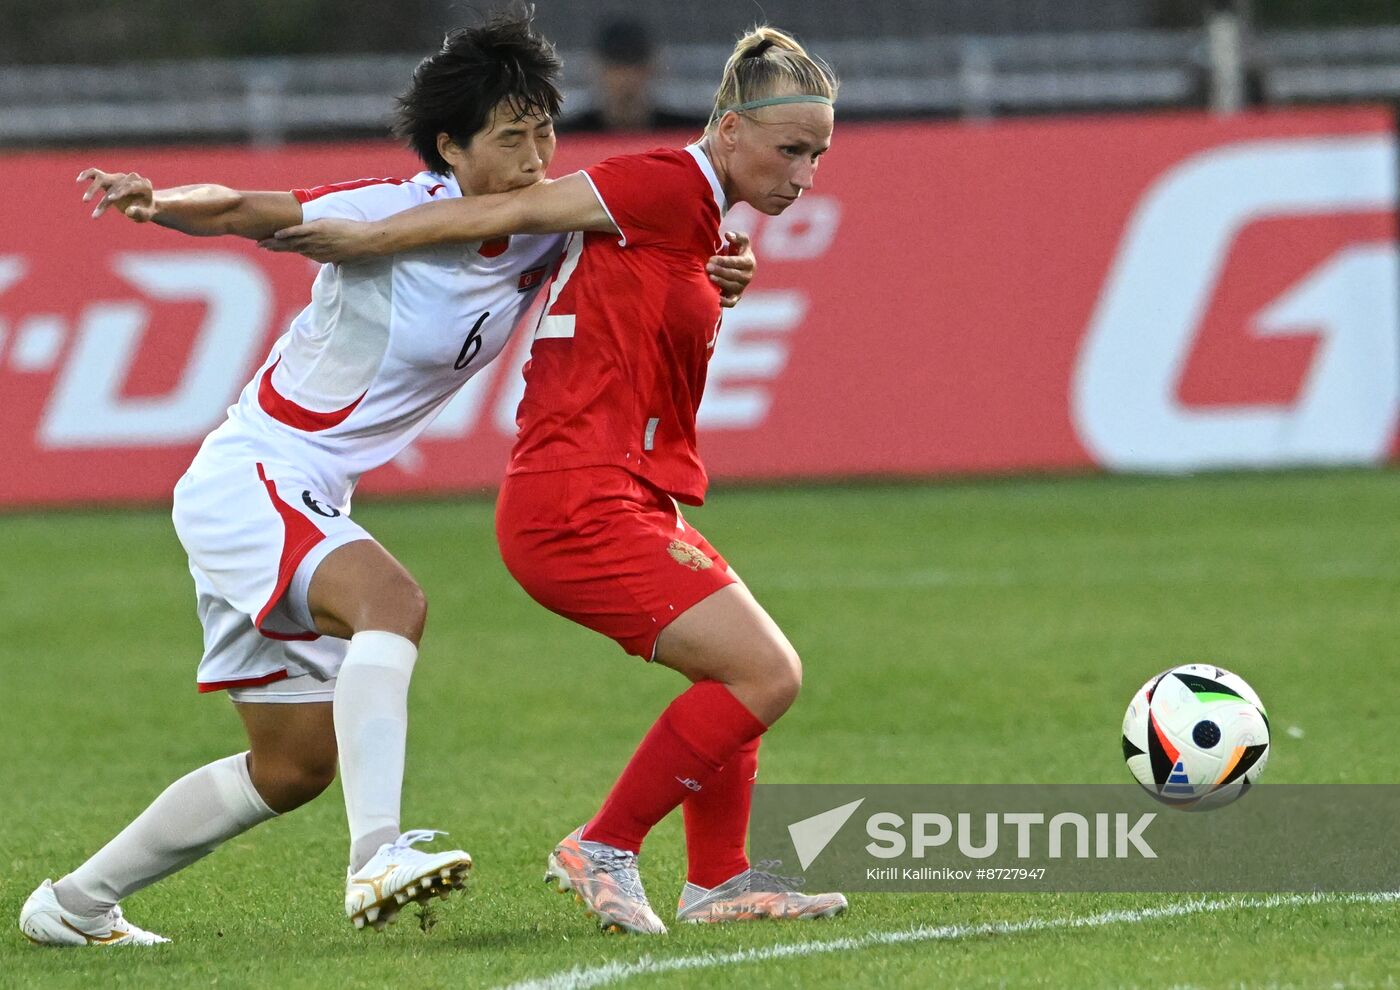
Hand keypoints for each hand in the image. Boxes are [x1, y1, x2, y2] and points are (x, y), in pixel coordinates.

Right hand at [78, 168, 155, 220]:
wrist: (145, 203)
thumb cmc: (146, 209)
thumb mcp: (146, 214)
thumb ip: (139, 212)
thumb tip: (128, 211)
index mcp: (143, 184)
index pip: (129, 186)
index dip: (119, 192)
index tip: (110, 199)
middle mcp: (130, 178)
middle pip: (115, 184)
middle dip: (105, 197)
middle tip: (96, 207)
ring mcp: (119, 177)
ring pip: (103, 179)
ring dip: (93, 189)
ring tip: (85, 201)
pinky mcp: (109, 178)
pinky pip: (96, 173)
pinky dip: (87, 175)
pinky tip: (79, 180)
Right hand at [258, 219, 375, 263]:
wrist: (366, 242)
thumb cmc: (357, 247)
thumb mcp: (342, 253)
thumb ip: (333, 253)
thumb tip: (333, 255)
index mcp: (320, 256)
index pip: (299, 251)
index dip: (286, 250)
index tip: (275, 249)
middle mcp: (315, 250)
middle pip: (291, 249)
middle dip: (275, 247)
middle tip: (261, 246)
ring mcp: (316, 240)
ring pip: (291, 242)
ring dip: (276, 242)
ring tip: (262, 242)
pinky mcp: (318, 230)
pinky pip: (299, 232)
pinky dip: (287, 233)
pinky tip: (276, 233)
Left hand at [708, 230, 755, 308]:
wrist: (739, 268)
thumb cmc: (737, 251)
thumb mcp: (740, 242)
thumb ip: (737, 236)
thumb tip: (728, 235)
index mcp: (749, 262)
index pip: (736, 262)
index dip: (724, 261)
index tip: (711, 259)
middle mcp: (747, 276)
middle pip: (734, 275)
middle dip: (720, 271)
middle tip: (707, 267)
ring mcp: (742, 288)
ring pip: (732, 287)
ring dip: (720, 282)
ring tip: (710, 277)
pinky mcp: (736, 297)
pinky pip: (731, 303)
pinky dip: (724, 301)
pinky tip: (714, 296)